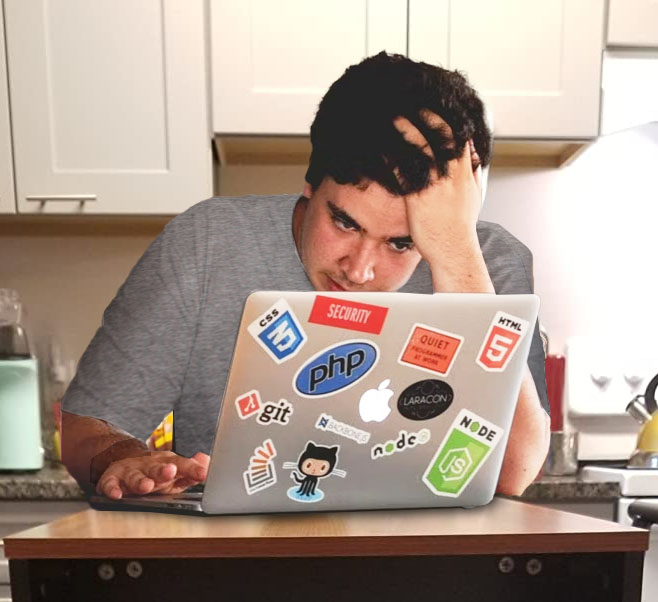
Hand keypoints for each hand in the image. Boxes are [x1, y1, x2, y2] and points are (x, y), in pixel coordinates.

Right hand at [95, 450, 209, 499]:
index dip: (193, 469)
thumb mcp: (176, 471)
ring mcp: (130, 471)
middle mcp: (149, 465)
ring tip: (146, 486)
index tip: (203, 474)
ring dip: (140, 481)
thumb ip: (192, 470)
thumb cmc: (156, 472)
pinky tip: (117, 495)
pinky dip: (112, 489)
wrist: (125, 462)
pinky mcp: (112, 479)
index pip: (182, 465)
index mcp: (167, 463)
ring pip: (135, 476)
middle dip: (163, 470)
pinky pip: (110, 484)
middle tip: (171, 472)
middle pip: (157, 467)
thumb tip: (208, 462)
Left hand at [393, 113, 481, 265]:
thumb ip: (473, 176)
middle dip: (428, 116)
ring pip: (422, 148)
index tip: (437, 106)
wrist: (454, 250)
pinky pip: (405, 171)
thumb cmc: (461, 228)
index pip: (460, 137)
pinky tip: (383, 147)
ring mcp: (435, 185)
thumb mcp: (474, 197)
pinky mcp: (418, 197)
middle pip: (442, 135)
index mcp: (465, 173)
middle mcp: (451, 175)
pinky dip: (394, 156)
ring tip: (394, 115)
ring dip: (407, 129)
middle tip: (413, 102)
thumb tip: (476, 162)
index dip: (448, 119)